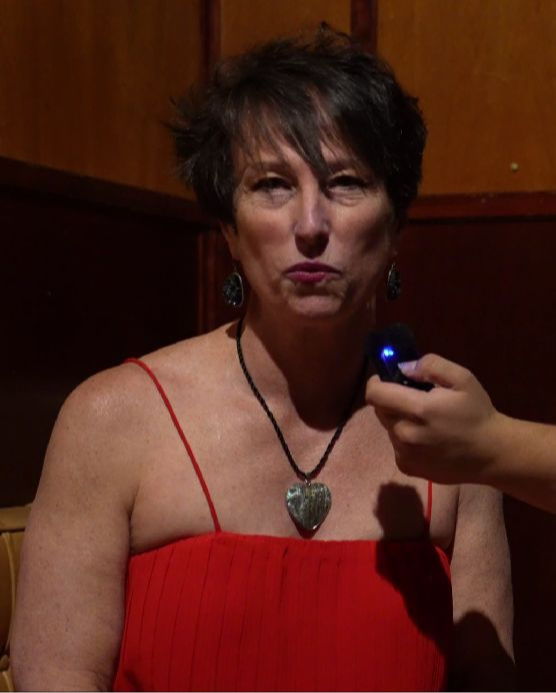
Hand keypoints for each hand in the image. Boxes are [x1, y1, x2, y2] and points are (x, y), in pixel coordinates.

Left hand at [366, 354, 507, 484]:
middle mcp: (405, 433)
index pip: (374, 394)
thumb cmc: (477, 413)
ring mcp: (404, 453)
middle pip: (380, 409)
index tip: (390, 378)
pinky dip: (405, 438)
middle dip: (392, 400)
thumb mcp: (462, 379)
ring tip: (426, 421)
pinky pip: (395, 445)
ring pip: (388, 426)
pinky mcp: (406, 467)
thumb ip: (431, 366)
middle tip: (416, 399)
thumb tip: (404, 368)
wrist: (491, 454)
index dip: (378, 382)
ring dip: (399, 419)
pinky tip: (427, 439)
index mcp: (417, 410)